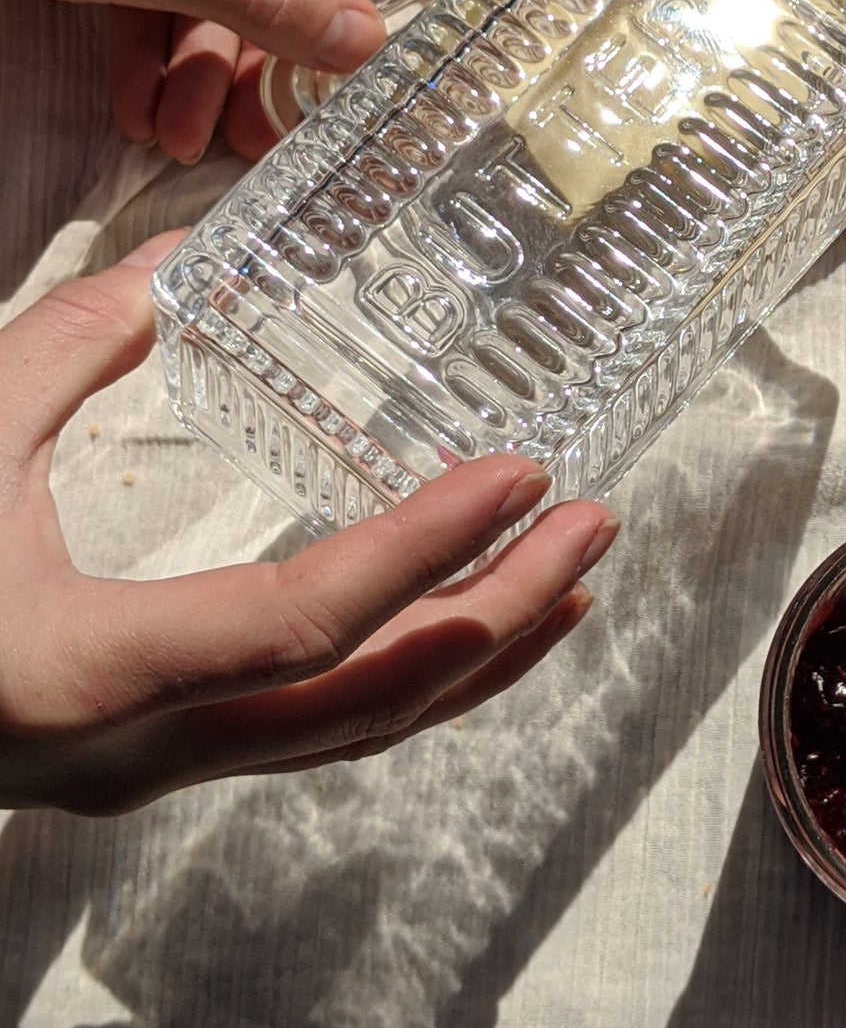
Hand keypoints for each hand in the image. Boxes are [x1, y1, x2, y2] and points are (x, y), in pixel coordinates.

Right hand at [0, 233, 615, 814]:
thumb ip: (69, 347)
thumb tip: (185, 258)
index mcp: (89, 670)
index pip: (305, 617)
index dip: (427, 549)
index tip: (523, 476)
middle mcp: (145, 749)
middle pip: (371, 693)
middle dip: (500, 611)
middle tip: (595, 525)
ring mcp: (162, 768)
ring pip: (360, 731)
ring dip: (479, 656)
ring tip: (573, 578)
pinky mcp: (168, 753)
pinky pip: (324, 729)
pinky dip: (415, 677)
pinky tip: (469, 628)